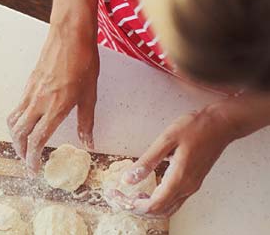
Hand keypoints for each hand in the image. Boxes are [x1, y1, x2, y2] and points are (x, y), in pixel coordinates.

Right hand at [7, 24, 98, 173]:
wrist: (70, 35)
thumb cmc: (83, 62)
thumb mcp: (90, 95)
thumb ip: (86, 122)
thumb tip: (88, 143)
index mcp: (55, 108)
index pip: (36, 140)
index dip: (32, 158)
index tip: (34, 169)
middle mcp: (38, 102)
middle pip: (19, 133)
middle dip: (20, 151)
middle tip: (27, 161)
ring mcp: (30, 91)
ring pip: (13, 120)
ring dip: (15, 137)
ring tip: (23, 146)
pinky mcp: (29, 83)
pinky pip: (17, 107)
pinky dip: (17, 120)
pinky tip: (26, 122)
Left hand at [119, 106, 238, 217]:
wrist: (221, 125)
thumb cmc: (194, 128)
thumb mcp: (166, 139)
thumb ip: (147, 161)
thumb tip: (127, 179)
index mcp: (179, 178)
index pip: (154, 205)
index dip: (132, 205)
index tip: (117, 195)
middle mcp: (187, 187)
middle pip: (160, 212)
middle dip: (136, 208)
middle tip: (119, 197)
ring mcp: (192, 186)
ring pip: (167, 209)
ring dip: (147, 207)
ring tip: (129, 195)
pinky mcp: (193, 182)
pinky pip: (173, 201)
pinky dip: (158, 202)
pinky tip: (146, 191)